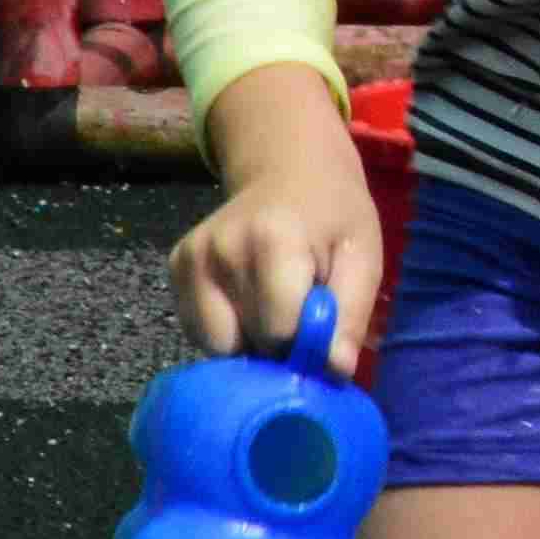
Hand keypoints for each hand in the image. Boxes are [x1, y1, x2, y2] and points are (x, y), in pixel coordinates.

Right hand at [170, 72, 382, 377]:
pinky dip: (228, 330)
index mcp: (272, 241)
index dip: (304, 344)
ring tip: (275, 306)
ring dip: (249, 342)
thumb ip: (351, 313)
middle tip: (301, 317)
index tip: (322, 331)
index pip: (278, 331)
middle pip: (244, 342)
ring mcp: (191, 257)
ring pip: (216, 344)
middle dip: (276, 347)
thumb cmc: (334, 214)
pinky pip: (199, 330)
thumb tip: (333, 371)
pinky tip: (250, 301)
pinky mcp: (175, 265)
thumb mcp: (364, 254)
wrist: (290, 167)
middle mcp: (220, 249)